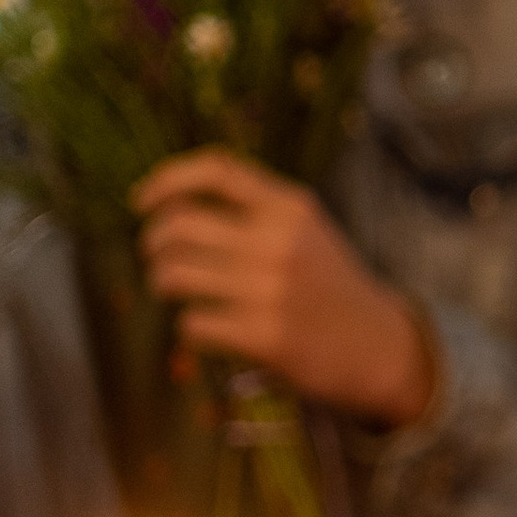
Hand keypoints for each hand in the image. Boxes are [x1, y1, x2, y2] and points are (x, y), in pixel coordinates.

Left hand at [132, 151, 435, 427]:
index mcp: (290, 206)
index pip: (216, 171)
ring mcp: (271, 289)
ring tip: (172, 290)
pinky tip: (207, 328)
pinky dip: (189, 327)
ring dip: (161, 283)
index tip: (140, 201)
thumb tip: (168, 203)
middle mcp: (280, 241)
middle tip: (156, 258)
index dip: (166, 180)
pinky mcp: (265, 336)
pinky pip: (192, 324)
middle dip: (152, 243)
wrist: (376, 345)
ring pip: (174, 274)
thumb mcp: (305, 230)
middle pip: (179, 225)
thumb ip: (253, 209)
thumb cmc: (326, 284)